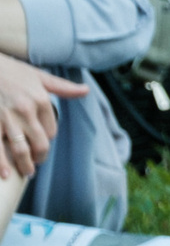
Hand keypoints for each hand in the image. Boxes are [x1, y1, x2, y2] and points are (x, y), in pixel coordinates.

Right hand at [0, 54, 81, 179]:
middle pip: (39, 144)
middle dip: (39, 157)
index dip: (47, 140)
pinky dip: (2, 164)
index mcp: (41, 100)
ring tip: (26, 172)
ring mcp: (6, 118)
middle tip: (36, 164)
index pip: (51, 131)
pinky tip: (6, 175)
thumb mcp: (38, 76)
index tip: (41, 145)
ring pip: (21, 150)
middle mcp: (26, 111)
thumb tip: (85, 91)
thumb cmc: (10, 70)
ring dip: (24, 165)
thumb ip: (62, 87)